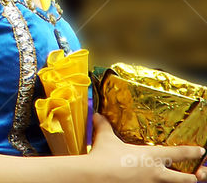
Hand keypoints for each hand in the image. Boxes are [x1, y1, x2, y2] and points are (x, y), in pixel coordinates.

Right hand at [87, 113, 205, 181]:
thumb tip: (98, 116)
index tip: (201, 151)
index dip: (192, 152)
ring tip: (179, 181)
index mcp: (152, 156)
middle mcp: (157, 173)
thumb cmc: (104, 157)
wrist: (97, 176)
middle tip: (196, 176)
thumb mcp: (106, 139)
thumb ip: (105, 127)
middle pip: (185, 178)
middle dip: (192, 177)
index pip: (179, 153)